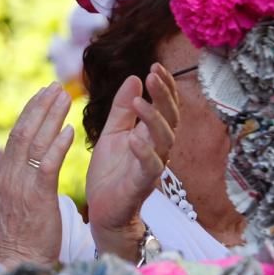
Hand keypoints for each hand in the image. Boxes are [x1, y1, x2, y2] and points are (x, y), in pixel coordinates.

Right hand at [0, 84, 73, 265]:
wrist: (20, 259)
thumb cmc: (25, 234)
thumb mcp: (19, 200)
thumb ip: (22, 178)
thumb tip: (28, 161)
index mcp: (6, 175)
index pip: (16, 135)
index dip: (30, 112)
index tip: (43, 94)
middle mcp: (10, 175)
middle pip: (23, 132)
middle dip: (40, 107)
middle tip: (55, 86)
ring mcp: (22, 186)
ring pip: (34, 143)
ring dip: (50, 117)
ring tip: (65, 97)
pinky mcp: (37, 197)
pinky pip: (47, 165)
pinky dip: (57, 145)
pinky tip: (70, 130)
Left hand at [87, 64, 178, 257]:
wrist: (103, 208)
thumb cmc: (111, 171)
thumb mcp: (113, 132)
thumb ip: (122, 108)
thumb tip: (134, 78)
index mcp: (151, 135)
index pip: (164, 106)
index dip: (164, 86)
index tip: (156, 65)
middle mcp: (158, 148)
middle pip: (170, 118)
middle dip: (163, 95)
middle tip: (154, 74)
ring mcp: (152, 166)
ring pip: (163, 140)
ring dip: (152, 119)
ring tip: (139, 102)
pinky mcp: (142, 184)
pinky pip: (149, 167)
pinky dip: (144, 152)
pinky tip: (135, 138)